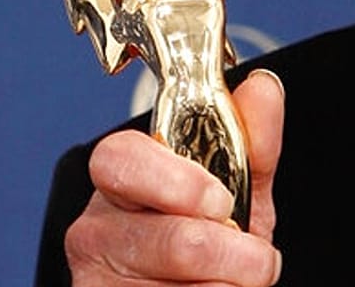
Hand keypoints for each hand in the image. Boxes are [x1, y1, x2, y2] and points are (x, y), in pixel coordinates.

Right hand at [66, 70, 284, 285]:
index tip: (222, 202)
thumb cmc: (214, 237)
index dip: (178, 182)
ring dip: (228, 284)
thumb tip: (260, 87)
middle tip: (253, 257)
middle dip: (228, 252)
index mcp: (125, 178)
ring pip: (173, 285)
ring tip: (237, 278)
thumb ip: (253, 141)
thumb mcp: (240, 187)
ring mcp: (94, 278)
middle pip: (165, 238)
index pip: (122, 159)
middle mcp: (98, 227)